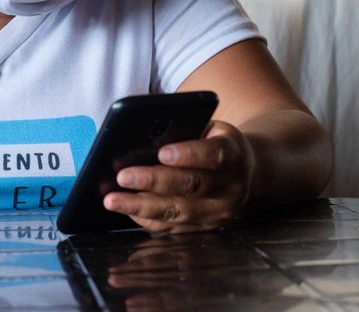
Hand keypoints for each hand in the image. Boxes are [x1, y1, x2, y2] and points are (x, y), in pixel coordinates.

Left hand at [102, 121, 254, 232]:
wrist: (245, 171)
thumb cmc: (214, 143)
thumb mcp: (207, 128)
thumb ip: (183, 132)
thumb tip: (142, 139)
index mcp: (233, 154)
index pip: (213, 154)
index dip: (188, 154)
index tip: (162, 153)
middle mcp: (231, 186)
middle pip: (191, 186)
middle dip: (153, 181)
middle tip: (122, 176)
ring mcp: (220, 212)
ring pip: (179, 212)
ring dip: (142, 206)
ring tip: (113, 200)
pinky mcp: (206, 228)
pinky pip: (173, 228)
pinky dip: (146, 220)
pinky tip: (126, 210)